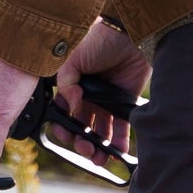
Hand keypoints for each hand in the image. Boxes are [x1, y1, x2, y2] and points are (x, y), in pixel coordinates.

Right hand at [52, 18, 148, 165]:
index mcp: (71, 88)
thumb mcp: (72, 60)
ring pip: (99, 132)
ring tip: (100, 157)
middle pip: (80, 128)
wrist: (129, 34)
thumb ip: (65, 84)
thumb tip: (71, 107)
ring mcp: (105, 102)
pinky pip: (120, 128)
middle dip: (81, 143)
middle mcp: (86, 98)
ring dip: (98, 147)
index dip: (63, 128)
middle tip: (86, 149)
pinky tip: (117, 153)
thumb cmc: (99, 41)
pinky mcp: (123, 104)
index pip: (62, 114)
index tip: (67, 136)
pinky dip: (119, 143)